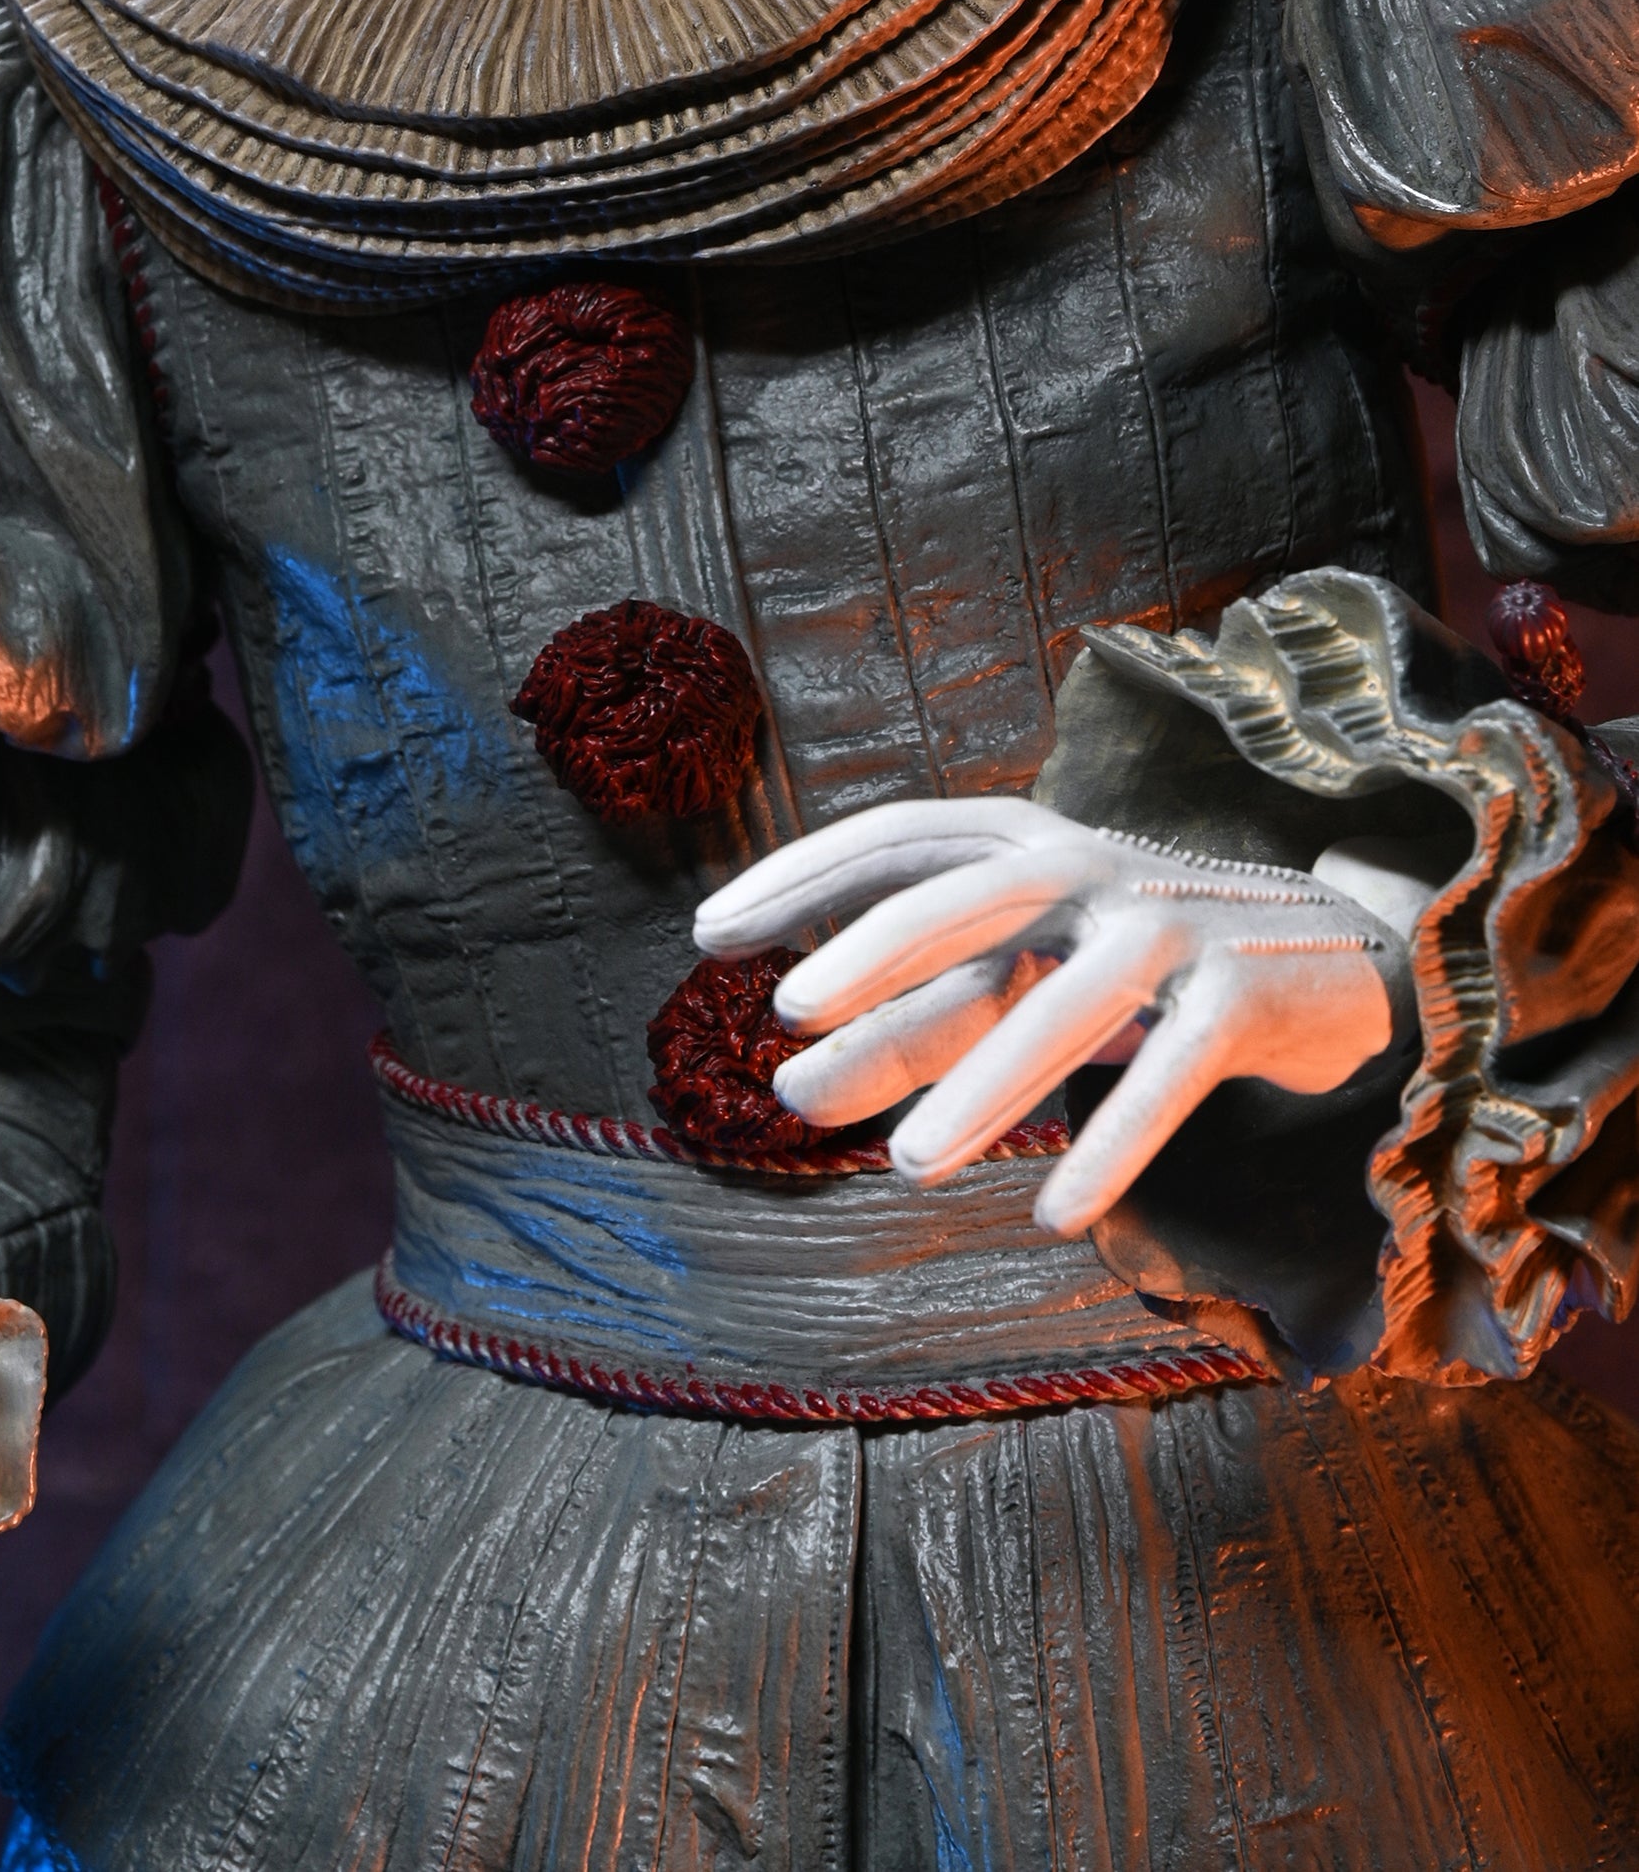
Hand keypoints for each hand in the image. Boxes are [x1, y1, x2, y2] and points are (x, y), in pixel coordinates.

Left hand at [695, 796, 1411, 1237]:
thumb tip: (788, 1092)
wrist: (1335, 960)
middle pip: (977, 891)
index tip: (712, 933)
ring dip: (986, 1083)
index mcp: (1032, 842)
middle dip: (880, 945)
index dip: (806, 876)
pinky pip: (1168, 1072)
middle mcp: (1094, 865)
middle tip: (787, 1011)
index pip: (902, 836)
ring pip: (1067, 1000)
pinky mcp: (1241, 995)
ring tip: (910, 1167)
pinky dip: (1113, 1144)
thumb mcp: (1024, 980)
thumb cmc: (1142, 969)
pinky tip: (1054, 1212)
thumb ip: (915, 1024)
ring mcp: (1172, 925)